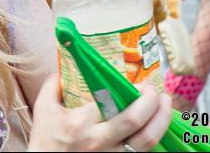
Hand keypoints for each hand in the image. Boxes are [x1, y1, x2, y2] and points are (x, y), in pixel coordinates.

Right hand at [28, 75, 171, 151]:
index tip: (141, 81)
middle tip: (155, 90)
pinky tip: (157, 127)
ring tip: (166, 105)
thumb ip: (53, 85)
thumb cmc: (45, 141)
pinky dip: (154, 139)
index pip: (111, 100)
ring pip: (147, 142)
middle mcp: (99, 142)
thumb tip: (66, 67)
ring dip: (162, 120)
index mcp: (80, 123)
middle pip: (134, 121)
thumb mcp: (44, 110)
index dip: (131, 89)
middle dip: (151, 101)